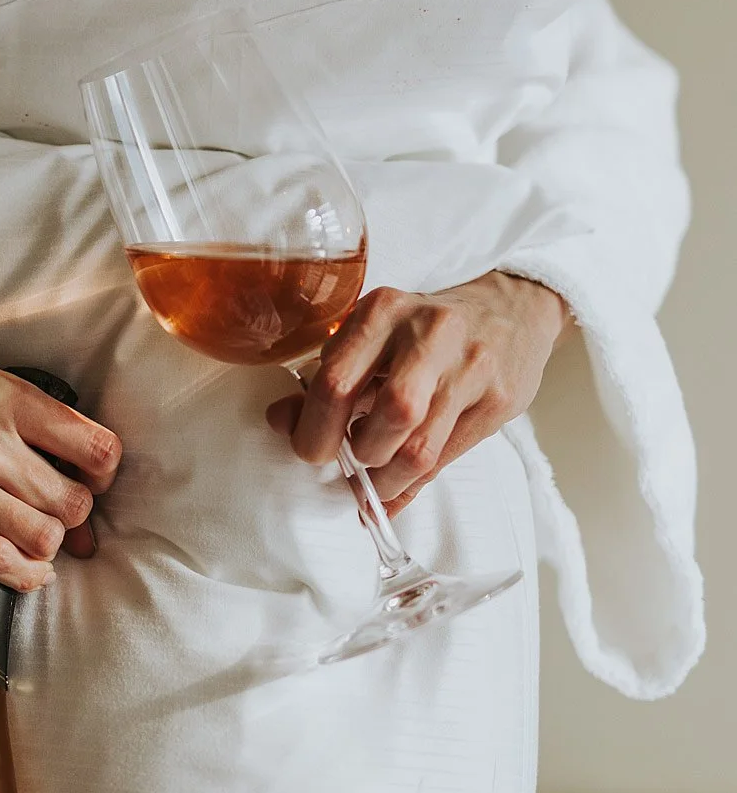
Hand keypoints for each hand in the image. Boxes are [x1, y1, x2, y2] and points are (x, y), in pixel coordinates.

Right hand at [0, 344, 122, 590]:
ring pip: (42, 537)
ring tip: (28, 535)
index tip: (87, 482)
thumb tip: (90, 525)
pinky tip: (20, 565)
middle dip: (71, 517)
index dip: (103, 477)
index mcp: (4, 394)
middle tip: (48, 511)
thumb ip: (40, 441)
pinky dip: (23, 573)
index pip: (97, 449)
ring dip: (45, 546)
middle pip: (72, 502)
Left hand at [266, 272, 569, 511]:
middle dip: (359, 456)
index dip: (315, 430)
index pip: (337, 381)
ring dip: (387, 479)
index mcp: (384, 311)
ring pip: (420, 448)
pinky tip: (400, 483)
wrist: (511, 309)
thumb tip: (281, 421)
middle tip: (349, 467)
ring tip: (375, 479)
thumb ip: (330, 376)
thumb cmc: (425, 331)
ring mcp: (472, 367)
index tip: (310, 452)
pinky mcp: (498, 400)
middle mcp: (431, 334)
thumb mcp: (375, 336)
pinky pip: (446, 458)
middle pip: (390, 414)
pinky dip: (413, 483)